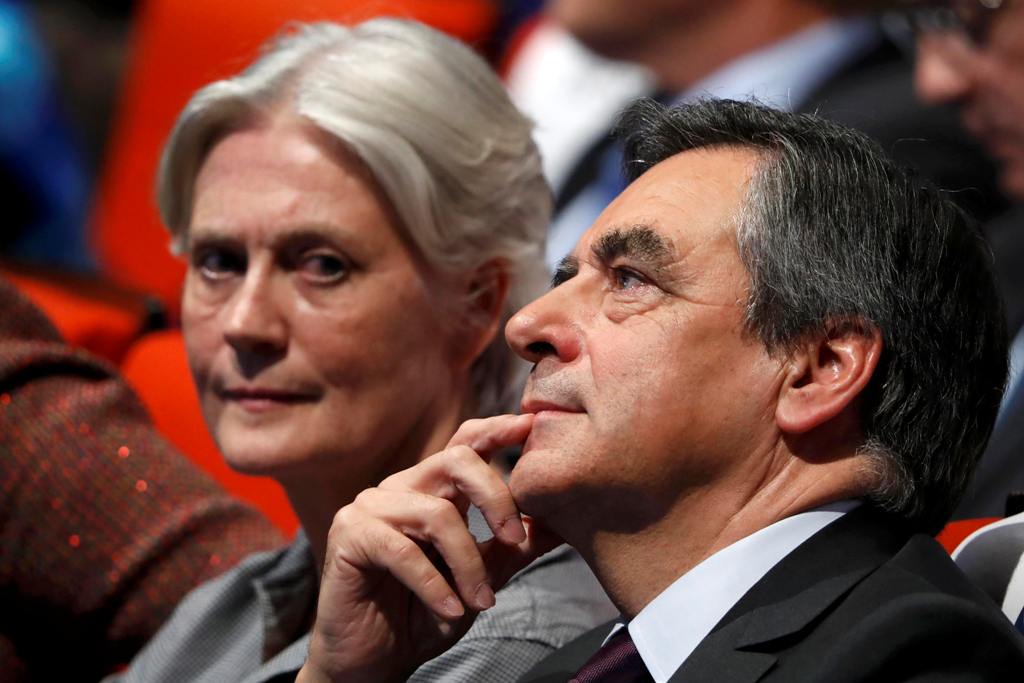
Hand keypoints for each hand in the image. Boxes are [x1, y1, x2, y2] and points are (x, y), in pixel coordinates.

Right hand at [297, 414, 561, 682]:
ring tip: (481, 601)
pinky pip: (402, 549)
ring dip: (468, 562)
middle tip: (515, 539)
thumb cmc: (425, 613)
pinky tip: (450, 609)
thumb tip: (559, 521)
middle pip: (456, 461)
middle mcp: (402, 488)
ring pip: (437, 513)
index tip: (530, 426)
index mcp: (433, 489)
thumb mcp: (482, 577)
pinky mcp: (349, 535)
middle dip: (496, 496)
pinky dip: (434, 583)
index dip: (496, 430)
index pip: (465, 444)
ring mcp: (372, 507)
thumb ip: (514, 547)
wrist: (374, 660)